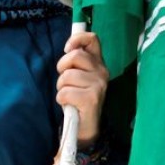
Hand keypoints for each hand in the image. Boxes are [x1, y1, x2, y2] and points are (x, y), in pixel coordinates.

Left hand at [56, 31, 107, 147]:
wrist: (86, 125)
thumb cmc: (78, 97)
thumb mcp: (78, 75)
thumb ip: (76, 61)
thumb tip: (68, 46)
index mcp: (99, 63)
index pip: (92, 39)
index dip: (76, 39)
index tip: (66, 49)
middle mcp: (102, 72)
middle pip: (75, 56)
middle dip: (62, 67)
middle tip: (65, 81)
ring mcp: (99, 85)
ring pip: (67, 76)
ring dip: (61, 87)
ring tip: (69, 95)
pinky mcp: (91, 99)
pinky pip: (64, 92)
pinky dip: (61, 99)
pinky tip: (69, 104)